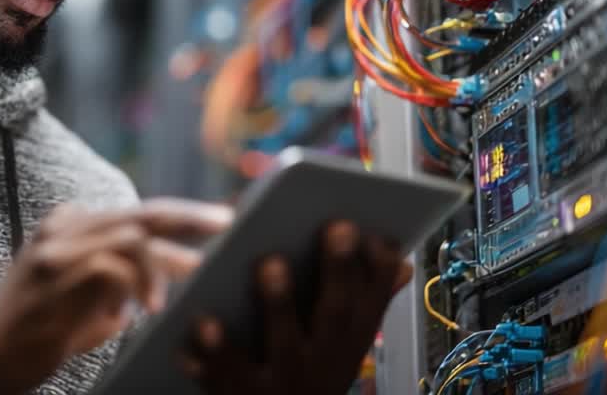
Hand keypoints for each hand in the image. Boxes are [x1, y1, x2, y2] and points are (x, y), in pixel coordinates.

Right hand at [0, 198, 232, 394]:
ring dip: (162, 264)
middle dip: (190, 217)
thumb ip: (124, 277)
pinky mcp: (54, 271)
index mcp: (74, 223)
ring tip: (174, 293)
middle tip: (228, 225)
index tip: (221, 223)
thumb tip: (177, 271)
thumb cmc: (41, 329)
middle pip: (142, 212)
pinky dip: (134, 285)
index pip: (140, 211)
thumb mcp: (87, 295)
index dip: (183, 216)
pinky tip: (137, 310)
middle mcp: (66, 224)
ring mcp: (59, 245)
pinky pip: (111, 265)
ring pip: (131, 235)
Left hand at [183, 221, 412, 394]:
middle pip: (334, 314)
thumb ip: (364, 303)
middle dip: (338, 270)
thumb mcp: (342, 347)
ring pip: (285, 342)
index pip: (373, 303)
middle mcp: (325, 364)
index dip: (377, 269)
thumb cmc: (307, 378)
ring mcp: (285, 382)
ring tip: (271, 262)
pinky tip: (205, 320)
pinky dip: (218, 348)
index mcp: (349, 346)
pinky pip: (229, 371)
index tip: (375, 231)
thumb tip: (401, 262)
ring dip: (280, 302)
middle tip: (338, 227)